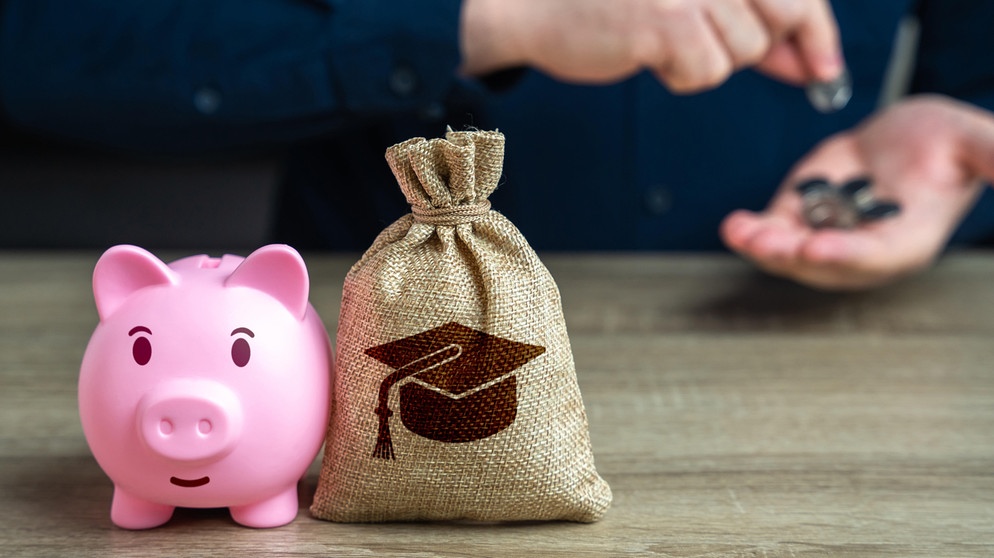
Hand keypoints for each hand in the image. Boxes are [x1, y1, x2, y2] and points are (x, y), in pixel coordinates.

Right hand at [460, 0, 842, 92]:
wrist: (532, 4)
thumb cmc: (607, 0)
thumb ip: (750, 19)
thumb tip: (809, 61)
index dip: (817, 33)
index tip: (824, 69)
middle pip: (782, 16)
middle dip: (763, 46)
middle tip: (712, 45)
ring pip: (742, 51)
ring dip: (707, 58)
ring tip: (661, 38)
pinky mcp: (668, 20)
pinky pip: (706, 73)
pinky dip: (681, 75)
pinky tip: (648, 53)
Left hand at [720, 95, 993, 289]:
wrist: (906, 138)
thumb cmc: (946, 142)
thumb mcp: (973, 145)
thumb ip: (990, 158)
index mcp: (908, 241)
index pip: (876, 255)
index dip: (847, 255)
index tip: (819, 249)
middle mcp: (862, 250)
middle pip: (823, 264)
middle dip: (793, 255)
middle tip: (769, 243)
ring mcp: (826, 236)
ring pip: (789, 254)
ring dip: (763, 247)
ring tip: (742, 233)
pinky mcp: (799, 219)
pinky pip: (771, 233)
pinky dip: (750, 232)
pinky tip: (734, 225)